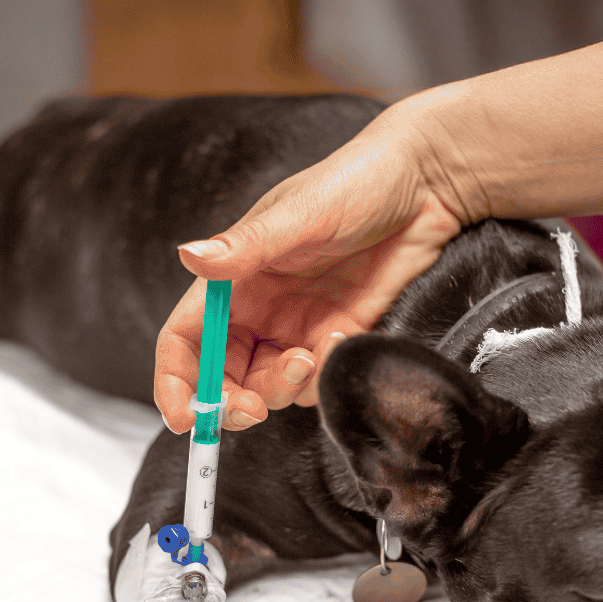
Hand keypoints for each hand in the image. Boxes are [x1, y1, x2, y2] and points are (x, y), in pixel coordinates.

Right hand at [153, 100, 477, 432]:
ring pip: (270, 386)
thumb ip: (245, 246)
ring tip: (311, 356)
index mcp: (233, 278)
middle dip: (230, 402)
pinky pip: (320, 378)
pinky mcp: (339, 336)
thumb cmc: (356, 182)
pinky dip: (325, 374)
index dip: (175, 383)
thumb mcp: (299, 214)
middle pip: (222, 376)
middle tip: (254, 408)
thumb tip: (189, 256)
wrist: (427, 185)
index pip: (185, 341)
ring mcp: (298, 326)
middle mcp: (258, 308)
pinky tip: (345, 336)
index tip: (183, 419)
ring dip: (282, 388)